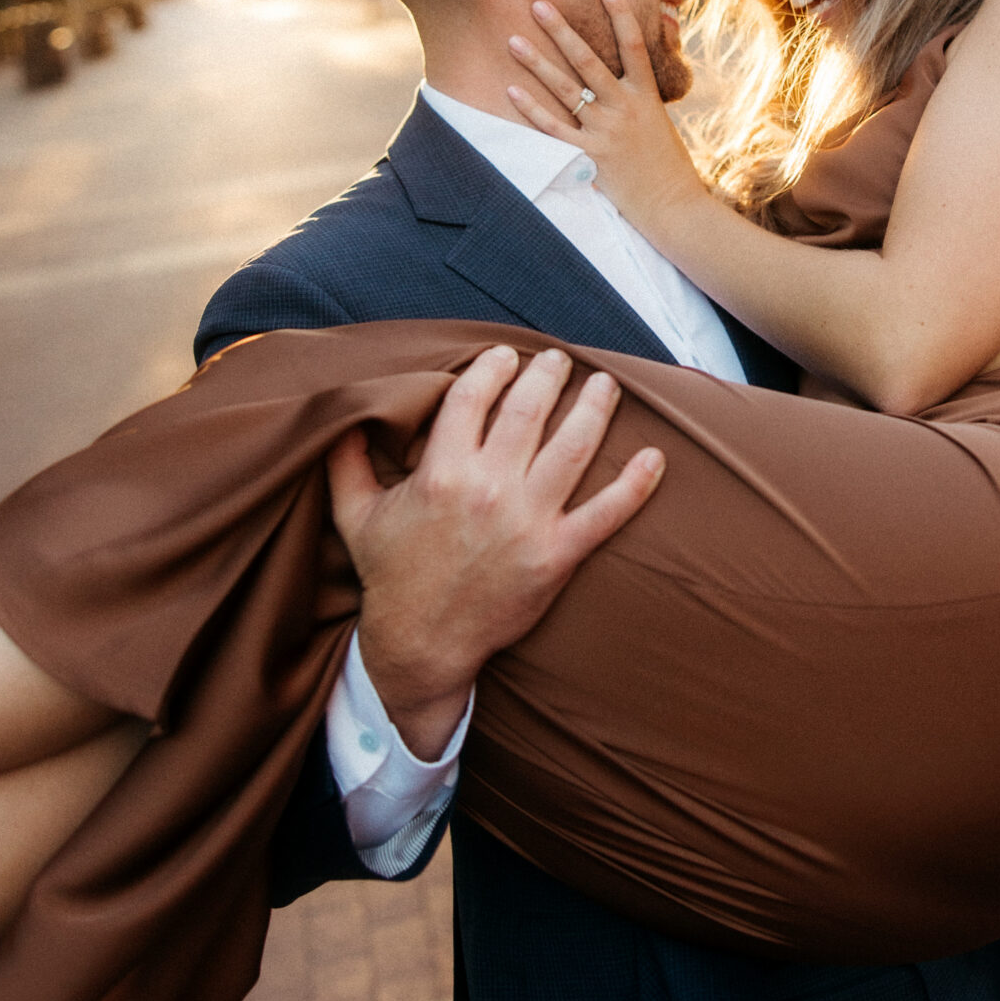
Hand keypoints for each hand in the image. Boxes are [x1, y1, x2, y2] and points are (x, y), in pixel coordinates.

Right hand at [326, 343, 664, 759]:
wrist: (421, 645)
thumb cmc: (390, 577)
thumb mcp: (355, 516)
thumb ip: (347, 463)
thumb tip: (343, 419)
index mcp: (441, 473)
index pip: (472, 399)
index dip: (491, 368)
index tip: (505, 355)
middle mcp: (488, 491)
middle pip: (528, 413)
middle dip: (547, 377)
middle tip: (559, 360)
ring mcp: (527, 523)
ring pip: (573, 449)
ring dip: (595, 409)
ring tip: (606, 385)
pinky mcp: (557, 557)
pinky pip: (606, 514)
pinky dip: (635, 485)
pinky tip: (656, 458)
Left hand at [506, 0, 708, 236]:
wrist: (674, 208)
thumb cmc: (667, 167)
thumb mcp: (659, 123)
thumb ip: (639, 98)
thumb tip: (627, 74)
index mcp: (646, 96)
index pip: (634, 44)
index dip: (621, 13)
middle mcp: (624, 108)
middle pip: (588, 60)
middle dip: (561, 30)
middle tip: (539, 3)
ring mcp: (605, 131)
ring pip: (565, 89)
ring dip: (537, 62)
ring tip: (513, 39)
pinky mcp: (588, 156)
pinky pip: (553, 128)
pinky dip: (531, 109)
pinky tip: (512, 90)